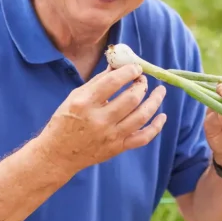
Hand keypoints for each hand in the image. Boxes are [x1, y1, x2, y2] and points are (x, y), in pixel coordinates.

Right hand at [39, 62, 166, 175]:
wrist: (59, 154)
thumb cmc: (65, 121)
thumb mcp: (75, 97)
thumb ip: (98, 82)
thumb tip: (117, 66)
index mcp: (85, 103)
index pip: (113, 82)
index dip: (128, 71)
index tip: (135, 68)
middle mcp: (100, 120)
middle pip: (131, 99)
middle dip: (141, 85)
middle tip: (142, 80)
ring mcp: (111, 136)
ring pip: (141, 116)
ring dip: (155, 101)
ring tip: (160, 91)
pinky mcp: (118, 148)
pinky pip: (143, 138)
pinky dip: (156, 127)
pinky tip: (162, 116)